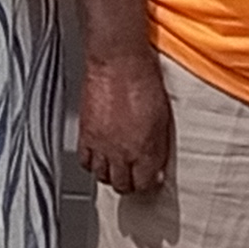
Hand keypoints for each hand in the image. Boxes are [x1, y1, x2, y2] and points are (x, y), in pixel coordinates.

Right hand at [79, 50, 173, 197]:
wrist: (118, 62)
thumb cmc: (143, 80)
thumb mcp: (163, 117)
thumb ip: (158, 145)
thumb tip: (157, 163)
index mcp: (146, 149)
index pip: (145, 183)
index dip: (148, 184)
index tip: (150, 180)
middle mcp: (122, 152)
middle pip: (122, 185)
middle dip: (129, 185)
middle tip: (133, 178)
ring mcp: (102, 146)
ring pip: (102, 176)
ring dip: (110, 175)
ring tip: (115, 168)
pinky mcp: (86, 135)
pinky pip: (85, 161)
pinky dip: (91, 163)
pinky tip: (98, 157)